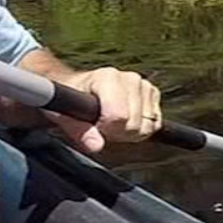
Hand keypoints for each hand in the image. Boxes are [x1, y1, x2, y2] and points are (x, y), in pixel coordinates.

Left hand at [46, 66, 162, 154]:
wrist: (80, 87)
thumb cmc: (73, 97)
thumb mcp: (65, 115)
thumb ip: (80, 131)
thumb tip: (95, 144)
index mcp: (107, 77)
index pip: (119, 116)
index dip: (107, 129)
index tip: (96, 125)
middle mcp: (128, 78)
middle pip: (135, 124)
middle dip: (119, 132)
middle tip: (103, 125)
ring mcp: (142, 84)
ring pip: (148, 125)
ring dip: (131, 131)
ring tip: (114, 122)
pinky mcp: (152, 92)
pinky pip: (156, 123)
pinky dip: (142, 128)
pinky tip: (126, 120)